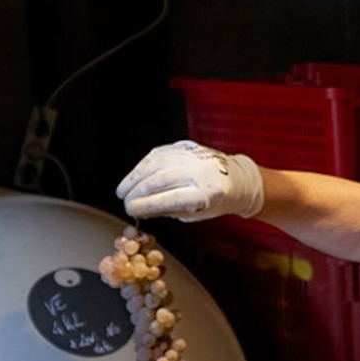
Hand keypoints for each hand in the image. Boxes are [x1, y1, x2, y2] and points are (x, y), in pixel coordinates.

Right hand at [115, 141, 264, 221]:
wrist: (236, 179)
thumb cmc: (215, 201)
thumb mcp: (196, 213)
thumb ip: (169, 210)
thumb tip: (141, 209)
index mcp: (208, 193)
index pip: (171, 199)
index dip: (147, 204)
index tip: (131, 210)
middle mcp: (201, 171)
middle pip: (162, 180)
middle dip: (138, 191)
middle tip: (124, 201)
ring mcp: (194, 156)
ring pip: (157, 163)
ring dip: (135, 176)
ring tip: (123, 190)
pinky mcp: (187, 147)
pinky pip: (160, 153)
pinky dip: (143, 164)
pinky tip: (134, 175)